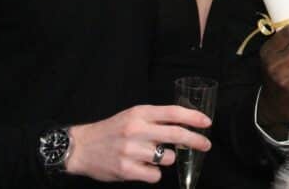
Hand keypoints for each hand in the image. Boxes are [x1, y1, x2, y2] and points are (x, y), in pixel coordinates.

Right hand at [64, 105, 210, 182]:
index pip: (173, 112)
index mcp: (140, 113)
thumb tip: (185, 124)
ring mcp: (131, 151)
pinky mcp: (126, 170)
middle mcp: (137, 130)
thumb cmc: (112, 130)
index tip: (207, 122)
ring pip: (168, 158)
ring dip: (167, 159)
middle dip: (196, 141)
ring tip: (152, 156)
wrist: (81, 147)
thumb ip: (156, 118)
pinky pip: (155, 175)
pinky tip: (142, 167)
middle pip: (177, 135)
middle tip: (206, 144)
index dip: (193, 117)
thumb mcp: (133, 115)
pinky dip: (153, 173)